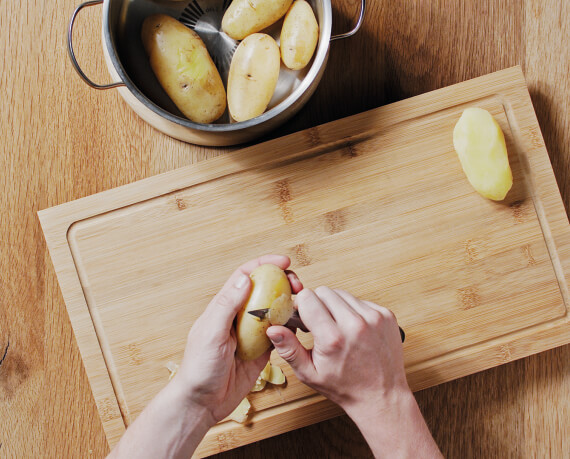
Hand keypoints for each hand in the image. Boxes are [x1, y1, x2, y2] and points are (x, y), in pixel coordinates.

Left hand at [172, 255, 302, 424]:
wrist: (202, 403)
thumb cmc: (199, 367)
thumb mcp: (211, 332)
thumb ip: (227, 305)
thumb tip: (246, 278)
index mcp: (224, 307)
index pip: (246, 277)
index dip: (264, 264)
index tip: (284, 262)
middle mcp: (239, 317)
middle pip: (265, 290)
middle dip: (283, 283)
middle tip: (299, 285)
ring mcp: (252, 334)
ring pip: (275, 311)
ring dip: (289, 304)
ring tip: (303, 304)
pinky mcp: (262, 351)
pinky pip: (280, 334)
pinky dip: (291, 328)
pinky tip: (299, 326)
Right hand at [267, 288, 441, 457]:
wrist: (382, 396)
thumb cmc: (345, 387)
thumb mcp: (310, 374)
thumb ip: (289, 349)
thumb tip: (273, 328)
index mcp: (333, 338)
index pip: (308, 298)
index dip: (301, 306)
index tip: (304, 320)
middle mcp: (355, 324)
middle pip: (324, 291)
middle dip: (317, 304)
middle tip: (319, 325)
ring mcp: (374, 317)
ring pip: (342, 294)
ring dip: (335, 306)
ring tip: (337, 328)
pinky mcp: (386, 315)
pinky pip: (360, 300)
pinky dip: (353, 310)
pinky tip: (353, 330)